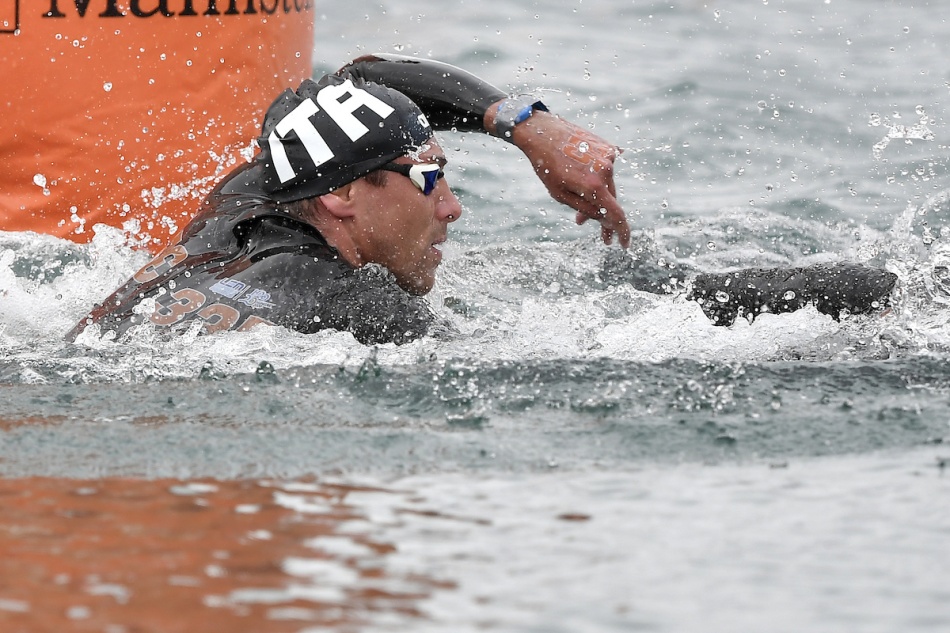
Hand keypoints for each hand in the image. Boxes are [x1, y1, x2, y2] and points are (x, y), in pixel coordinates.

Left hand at [497, 108, 629, 247]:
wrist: (541, 132)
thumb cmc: (546, 166)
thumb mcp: (561, 195)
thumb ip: (585, 209)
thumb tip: (605, 220)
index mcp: (594, 184)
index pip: (616, 214)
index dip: (622, 231)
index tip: (623, 244)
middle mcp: (606, 169)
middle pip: (611, 201)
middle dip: (604, 219)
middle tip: (602, 237)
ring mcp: (608, 156)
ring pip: (608, 185)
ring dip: (598, 198)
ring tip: (581, 211)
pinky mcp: (606, 147)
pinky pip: (605, 170)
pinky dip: (596, 179)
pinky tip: (580, 178)